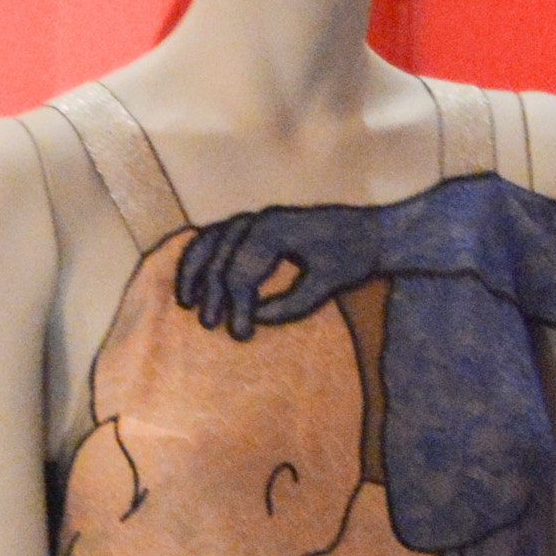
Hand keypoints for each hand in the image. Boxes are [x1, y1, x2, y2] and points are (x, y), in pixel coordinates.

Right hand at [176, 201, 382, 338]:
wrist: (369, 233)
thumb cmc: (351, 259)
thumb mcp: (325, 287)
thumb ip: (289, 306)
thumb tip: (253, 318)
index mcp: (278, 231)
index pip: (243, 270)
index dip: (238, 306)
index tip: (241, 336)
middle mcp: (261, 219)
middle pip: (222, 256)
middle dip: (213, 293)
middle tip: (210, 326)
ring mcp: (256, 219)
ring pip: (210, 240)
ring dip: (194, 271)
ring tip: (186, 303)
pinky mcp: (256, 226)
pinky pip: (218, 237)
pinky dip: (201, 257)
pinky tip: (194, 282)